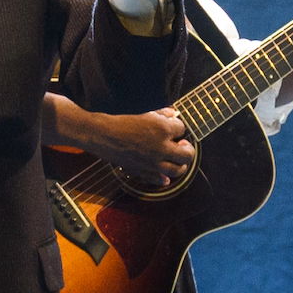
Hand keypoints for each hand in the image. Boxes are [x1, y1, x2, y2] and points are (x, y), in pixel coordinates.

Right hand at [77, 108, 194, 188]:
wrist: (103, 136)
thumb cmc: (122, 122)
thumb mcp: (145, 113)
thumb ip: (162, 114)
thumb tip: (174, 115)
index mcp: (162, 129)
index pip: (182, 129)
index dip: (179, 128)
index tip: (173, 128)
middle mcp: (161, 148)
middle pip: (187, 155)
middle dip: (188, 150)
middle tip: (182, 146)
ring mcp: (153, 162)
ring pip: (178, 170)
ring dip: (180, 166)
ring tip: (177, 161)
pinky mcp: (144, 172)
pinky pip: (160, 180)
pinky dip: (164, 178)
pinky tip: (164, 175)